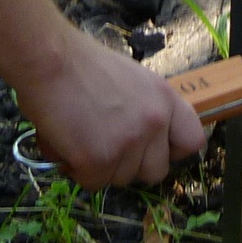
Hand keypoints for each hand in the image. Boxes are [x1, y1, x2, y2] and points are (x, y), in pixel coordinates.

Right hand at [17, 26, 207, 187]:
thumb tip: (141, 137)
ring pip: (121, 179)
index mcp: (164, 99)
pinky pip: (92, 182)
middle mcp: (154, 124)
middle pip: (156, 171)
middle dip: (131, 165)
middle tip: (105, 143)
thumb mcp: (131, 78)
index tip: (153, 148)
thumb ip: (144, 108)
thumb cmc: (80, 63)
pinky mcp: (99, 161)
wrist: (49, 59)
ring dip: (101, 166)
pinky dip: (77, 169)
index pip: (192, 141)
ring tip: (80, 134)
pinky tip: (67, 142)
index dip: (171, 150)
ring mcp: (128, 144)